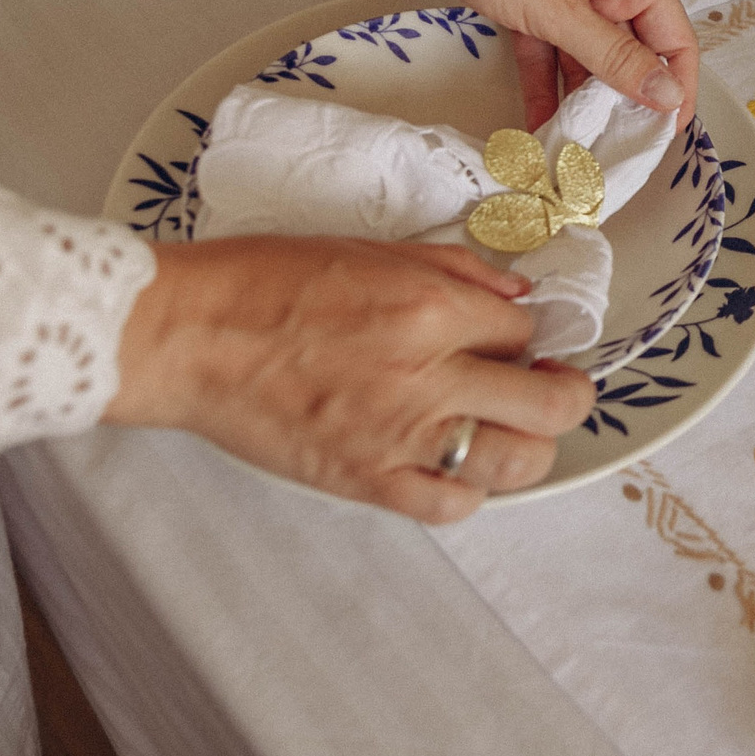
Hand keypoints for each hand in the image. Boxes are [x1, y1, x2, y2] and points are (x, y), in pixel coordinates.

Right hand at [108, 236, 597, 523]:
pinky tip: (456, 468)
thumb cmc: (262, 283)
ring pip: (514, 463)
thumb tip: (517, 294)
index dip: (527, 335)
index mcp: (429, 308)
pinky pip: (449, 506)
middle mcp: (426, 376)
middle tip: (555, 388)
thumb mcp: (368, 249)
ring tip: (513, 431)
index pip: (524, 330)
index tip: (516, 340)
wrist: (188, 334)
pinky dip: (467, 492)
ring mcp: (398, 437)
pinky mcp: (365, 480)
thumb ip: (454, 270)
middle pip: (547, 404)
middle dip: (566, 395)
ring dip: (529, 448)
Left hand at [327, 0, 699, 129]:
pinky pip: (549, 53)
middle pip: (632, 53)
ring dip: (582, 100)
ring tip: (577, 150)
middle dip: (625, 102)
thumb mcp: (562, 11)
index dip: (676, 89)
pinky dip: (545, 85)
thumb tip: (667, 95)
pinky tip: (540, 125)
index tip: (664, 138)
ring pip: (588, 58)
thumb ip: (615, 58)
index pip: (675, 39)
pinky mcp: (529, 3)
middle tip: (616, 155)